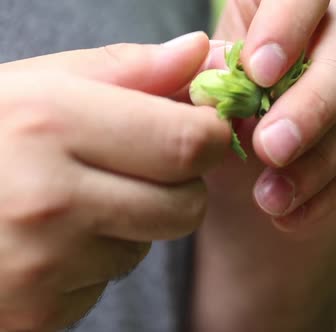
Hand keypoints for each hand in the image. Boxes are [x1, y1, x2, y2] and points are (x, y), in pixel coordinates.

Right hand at [0, 32, 229, 330]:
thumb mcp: (34, 86)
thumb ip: (126, 70)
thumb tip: (203, 51)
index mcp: (48, 124)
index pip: (189, 142)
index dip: (210, 135)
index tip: (200, 128)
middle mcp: (47, 199)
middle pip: (187, 205)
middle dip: (181, 185)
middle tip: (139, 166)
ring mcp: (42, 265)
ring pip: (149, 246)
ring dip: (132, 224)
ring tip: (71, 202)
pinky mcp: (37, 314)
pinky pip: (108, 283)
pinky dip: (94, 261)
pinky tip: (49, 240)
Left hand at [192, 1, 335, 330]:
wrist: (261, 167)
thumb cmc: (225, 118)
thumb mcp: (205, 99)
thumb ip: (207, 84)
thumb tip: (216, 76)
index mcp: (294, 2)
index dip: (287, 25)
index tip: (257, 72)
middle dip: (312, 106)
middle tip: (270, 150)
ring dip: (320, 163)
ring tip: (269, 201)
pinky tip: (296, 216)